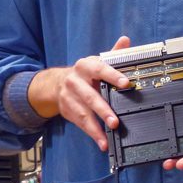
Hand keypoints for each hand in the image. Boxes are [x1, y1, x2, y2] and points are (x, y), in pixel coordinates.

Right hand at [28, 36, 131, 151]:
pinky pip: (81, 124)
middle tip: (115, 121)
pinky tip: (102, 142)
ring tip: (109, 135)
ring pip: (83, 113)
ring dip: (96, 126)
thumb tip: (126, 40)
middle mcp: (75, 82)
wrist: (56, 84)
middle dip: (103, 109)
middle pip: (90, 97)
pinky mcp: (68, 111)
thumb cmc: (84, 73)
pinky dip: (92, 134)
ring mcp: (69, 98)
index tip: (126, 84)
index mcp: (85, 66)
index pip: (100, 69)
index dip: (113, 75)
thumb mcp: (96, 62)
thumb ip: (113, 53)